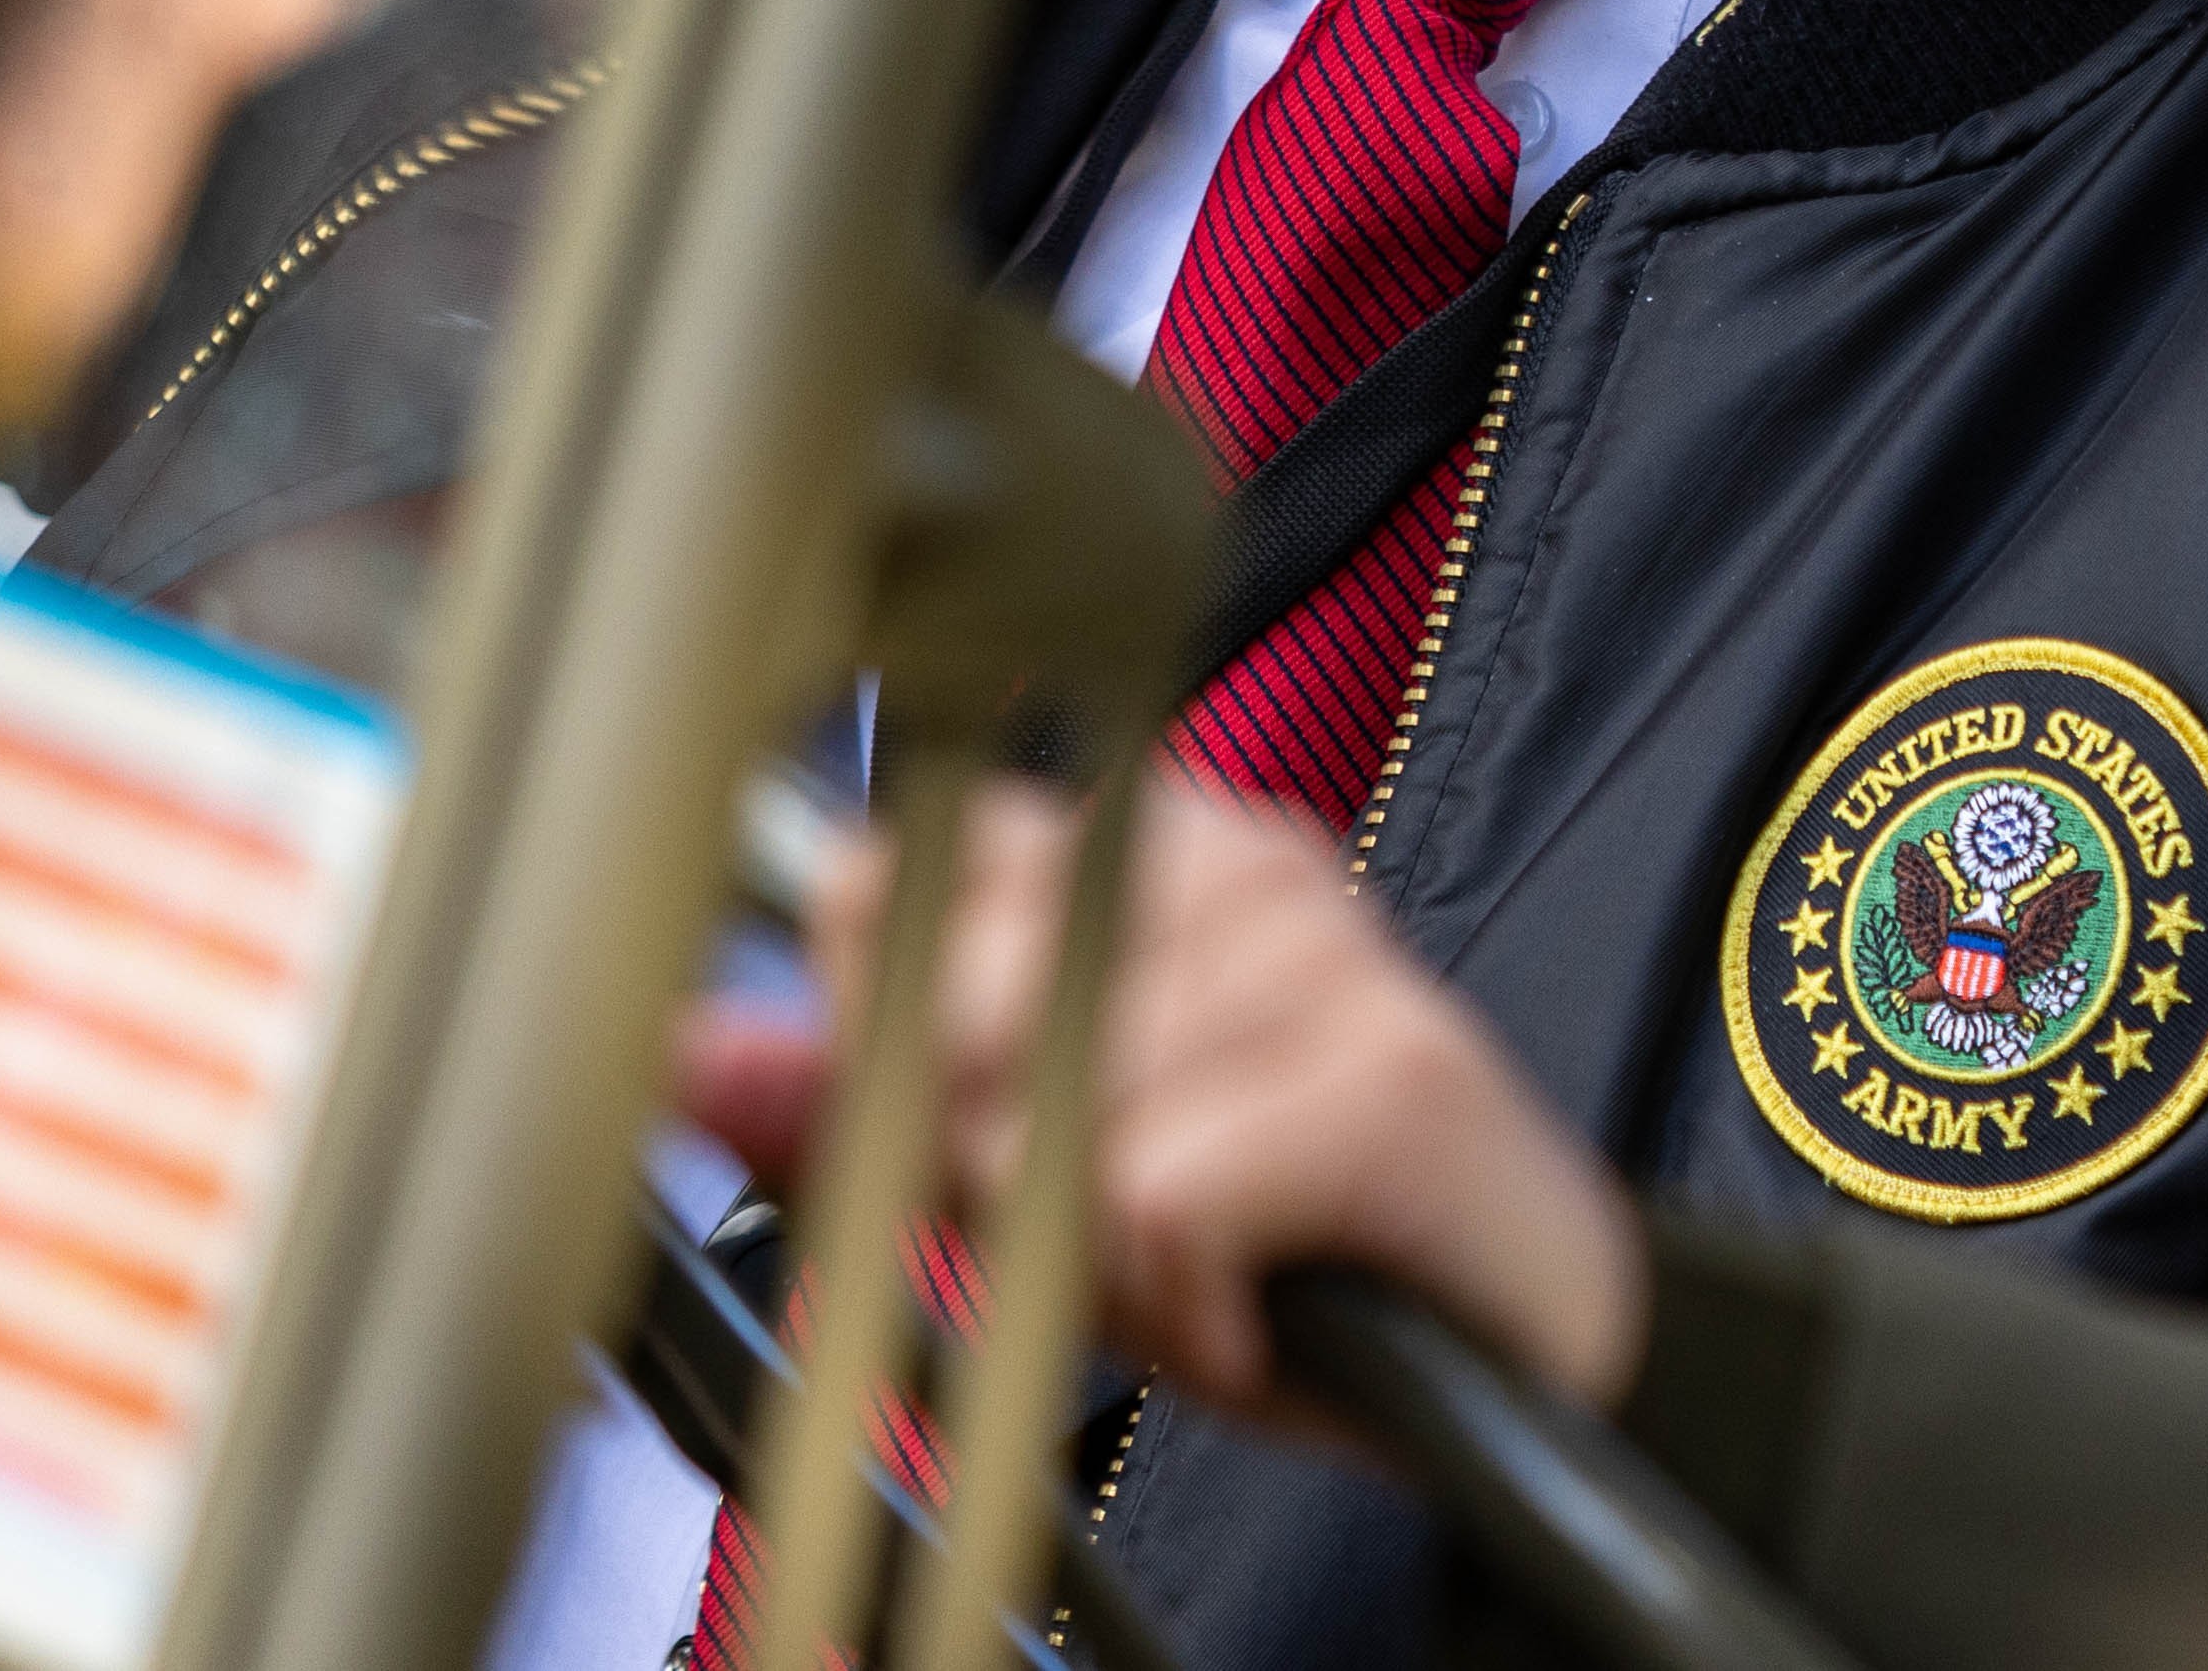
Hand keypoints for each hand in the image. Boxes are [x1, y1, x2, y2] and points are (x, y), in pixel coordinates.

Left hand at [672, 776, 1655, 1423]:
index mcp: (1146, 845)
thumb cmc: (1279, 1249)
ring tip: (1205, 1267)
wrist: (1521, 1361)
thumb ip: (857, 1106)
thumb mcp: (1032, 1185)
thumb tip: (685, 1043)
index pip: (895, 880)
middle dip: (990, 1172)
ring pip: (1043, 1122)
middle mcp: (1238, 860)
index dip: (897, 1052)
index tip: (996, 1133)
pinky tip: (1258, 1305)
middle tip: (1120, 1225)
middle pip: (943, 1011)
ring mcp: (1321, 954)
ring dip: (1101, 1264)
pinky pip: (1148, 1196)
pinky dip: (1184, 1303)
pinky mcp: (1384, 1072)